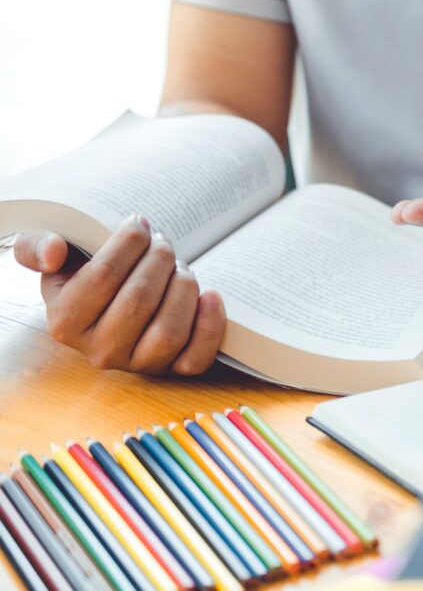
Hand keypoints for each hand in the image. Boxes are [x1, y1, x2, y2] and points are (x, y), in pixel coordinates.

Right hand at [13, 215, 226, 374]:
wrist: (111, 307)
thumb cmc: (84, 276)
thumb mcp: (54, 260)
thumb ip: (37, 247)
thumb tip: (53, 251)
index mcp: (66, 322)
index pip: (104, 276)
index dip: (129, 243)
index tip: (140, 224)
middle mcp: (100, 351)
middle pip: (140, 300)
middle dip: (159, 260)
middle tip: (163, 244)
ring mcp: (138, 365)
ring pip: (170, 330)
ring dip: (184, 288)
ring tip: (181, 268)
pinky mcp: (173, 371)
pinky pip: (197, 356)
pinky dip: (210, 325)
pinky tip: (211, 295)